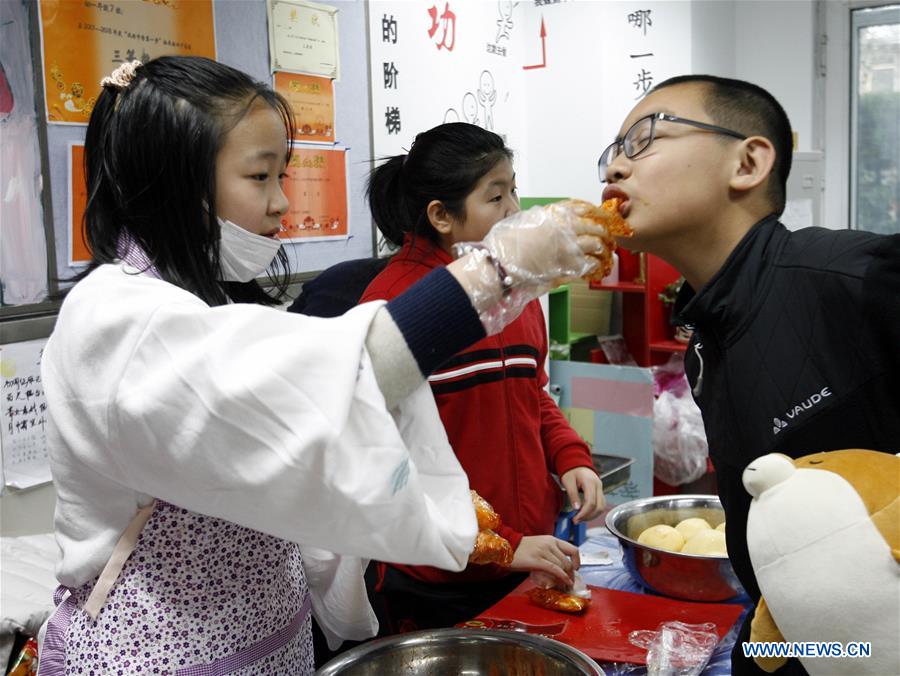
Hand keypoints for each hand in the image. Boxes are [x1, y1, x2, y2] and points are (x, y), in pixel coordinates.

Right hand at [447, 203, 609, 334]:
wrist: (501, 264)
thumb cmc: (504, 243)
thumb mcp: (521, 221)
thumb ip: (538, 218)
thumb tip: (545, 218)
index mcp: (552, 214)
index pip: (579, 206)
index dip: (591, 210)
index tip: (596, 212)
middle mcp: (564, 228)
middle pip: (592, 224)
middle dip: (602, 228)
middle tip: (606, 232)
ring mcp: (567, 248)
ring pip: (594, 243)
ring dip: (601, 246)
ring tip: (603, 249)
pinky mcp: (567, 266)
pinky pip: (588, 263)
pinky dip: (594, 264)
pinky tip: (596, 265)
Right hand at [510, 535, 579, 588]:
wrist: (505, 548)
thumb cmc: (521, 549)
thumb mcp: (539, 546)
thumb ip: (551, 553)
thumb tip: (561, 567)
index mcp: (551, 539)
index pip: (573, 549)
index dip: (577, 561)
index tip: (575, 569)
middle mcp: (550, 543)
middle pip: (568, 561)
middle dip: (571, 574)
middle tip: (570, 582)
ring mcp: (543, 551)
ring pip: (562, 566)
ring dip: (567, 578)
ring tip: (565, 585)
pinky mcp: (537, 560)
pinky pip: (554, 570)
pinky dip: (562, 578)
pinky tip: (563, 583)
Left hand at [560, 467, 604, 523]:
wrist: (576, 463)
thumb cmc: (571, 471)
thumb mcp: (568, 481)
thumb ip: (572, 494)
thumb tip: (577, 508)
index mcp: (590, 482)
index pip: (591, 502)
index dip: (584, 513)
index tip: (575, 519)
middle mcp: (598, 486)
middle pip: (599, 507)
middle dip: (588, 516)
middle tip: (576, 520)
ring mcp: (600, 489)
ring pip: (601, 507)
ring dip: (592, 515)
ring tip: (580, 518)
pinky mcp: (600, 492)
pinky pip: (600, 504)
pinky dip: (594, 511)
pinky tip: (584, 513)